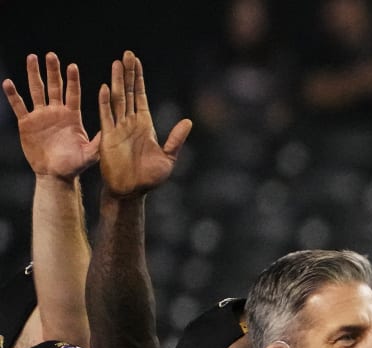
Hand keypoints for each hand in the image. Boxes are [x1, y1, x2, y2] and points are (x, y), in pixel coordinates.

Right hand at [3, 53, 99, 179]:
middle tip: (51, 55)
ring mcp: (41, 116)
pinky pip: (19, 106)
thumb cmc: (75, 165)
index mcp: (72, 116)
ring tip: (32, 58)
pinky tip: (9, 83)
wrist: (56, 174)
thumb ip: (99, 141)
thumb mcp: (90, 153)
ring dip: (34, 74)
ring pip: (36, 91)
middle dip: (53, 71)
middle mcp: (56, 112)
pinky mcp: (26, 123)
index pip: (73, 94)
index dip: (72, 80)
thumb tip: (110, 128)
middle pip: (54, 87)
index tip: (72, 66)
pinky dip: (13, 95)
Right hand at [97, 51, 191, 197]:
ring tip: (116, 64)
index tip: (136, 62)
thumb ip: (176, 139)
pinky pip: (106, 116)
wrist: (131, 191)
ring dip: (116, 82)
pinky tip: (105, 88)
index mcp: (145, 125)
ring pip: (117, 99)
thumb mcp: (168, 158)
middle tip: (127, 54)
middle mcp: (130, 123)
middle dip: (127, 73)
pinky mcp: (108, 137)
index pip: (140, 96)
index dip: (138, 79)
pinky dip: (105, 103)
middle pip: (127, 92)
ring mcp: (118, 128)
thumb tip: (188, 122)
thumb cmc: (150, 178)